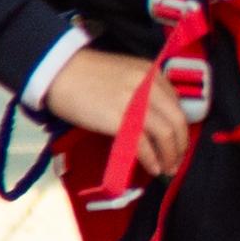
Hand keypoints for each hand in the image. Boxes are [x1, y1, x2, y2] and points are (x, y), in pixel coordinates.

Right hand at [43, 48, 189, 179]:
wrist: (58, 72)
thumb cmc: (86, 74)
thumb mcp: (124, 74)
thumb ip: (144, 91)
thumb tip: (155, 119)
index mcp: (152, 73)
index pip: (177, 104)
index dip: (181, 126)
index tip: (178, 141)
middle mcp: (149, 86)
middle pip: (178, 120)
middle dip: (181, 144)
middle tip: (177, 160)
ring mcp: (135, 103)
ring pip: (166, 133)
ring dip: (170, 155)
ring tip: (167, 168)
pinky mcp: (119, 120)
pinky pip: (144, 144)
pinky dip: (152, 159)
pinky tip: (153, 167)